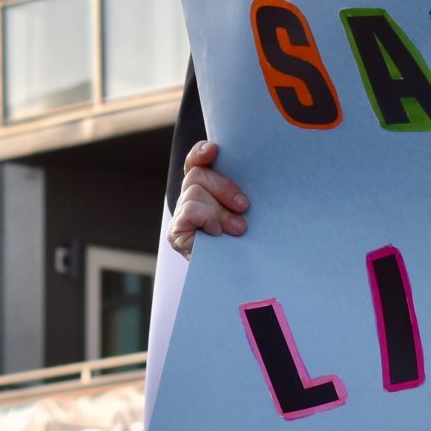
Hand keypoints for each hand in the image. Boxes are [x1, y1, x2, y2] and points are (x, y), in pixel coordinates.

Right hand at [165, 141, 247, 256]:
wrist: (237, 280)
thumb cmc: (247, 244)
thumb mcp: (245, 213)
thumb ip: (239, 195)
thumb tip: (255, 173)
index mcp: (205, 189)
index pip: (196, 162)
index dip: (201, 152)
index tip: (214, 150)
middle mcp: (189, 199)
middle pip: (198, 174)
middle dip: (223, 187)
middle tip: (244, 206)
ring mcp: (180, 216)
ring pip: (194, 191)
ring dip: (219, 210)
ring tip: (236, 229)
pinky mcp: (175, 233)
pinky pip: (189, 211)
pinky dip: (207, 218)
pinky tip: (216, 234)